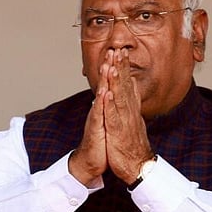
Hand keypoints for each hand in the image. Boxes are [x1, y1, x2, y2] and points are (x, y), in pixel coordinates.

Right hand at [69, 51, 110, 184]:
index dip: (115, 68)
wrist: (92, 161)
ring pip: (101, 96)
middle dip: (108, 67)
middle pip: (105, 85)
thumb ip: (110, 107)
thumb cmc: (102, 143)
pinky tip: (104, 93)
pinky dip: (101, 103)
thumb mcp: (109, 121)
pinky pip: (98, 114)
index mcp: (105, 107)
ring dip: (104, 81)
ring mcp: (97, 118)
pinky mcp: (96, 129)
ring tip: (107, 65)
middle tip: (112, 50)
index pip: (111, 84)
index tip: (119, 53)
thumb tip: (112, 94)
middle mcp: (100, 110)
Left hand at [102, 49, 152, 182]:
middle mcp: (130, 111)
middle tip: (118, 50)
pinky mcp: (118, 131)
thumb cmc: (132, 145)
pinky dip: (111, 104)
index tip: (120, 52)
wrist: (137, 165)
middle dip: (121, 67)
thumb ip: (133, 104)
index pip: (128, 84)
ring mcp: (124, 120)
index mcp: (131, 108)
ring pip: (120, 97)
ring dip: (116, 81)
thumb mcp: (132, 120)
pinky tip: (107, 93)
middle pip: (125, 86)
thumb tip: (133, 88)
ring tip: (113, 65)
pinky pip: (114, 116)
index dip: (124, 67)